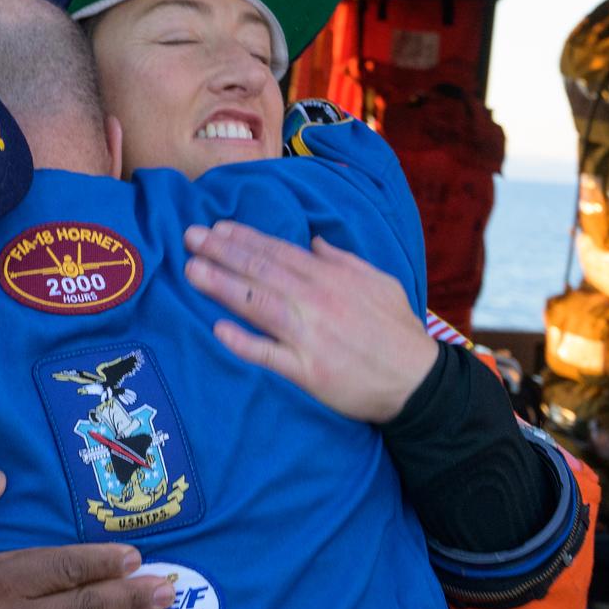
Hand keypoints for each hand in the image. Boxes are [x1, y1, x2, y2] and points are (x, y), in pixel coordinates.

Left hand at [184, 222, 437, 423]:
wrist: (417, 381)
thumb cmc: (397, 331)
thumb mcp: (379, 282)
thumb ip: (343, 261)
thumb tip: (313, 241)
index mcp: (332, 278)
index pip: (280, 252)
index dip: (246, 238)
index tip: (218, 227)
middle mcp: (316, 301)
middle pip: (261, 271)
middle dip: (223, 252)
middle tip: (190, 238)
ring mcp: (310, 336)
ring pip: (258, 305)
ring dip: (222, 286)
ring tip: (192, 270)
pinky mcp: (308, 371)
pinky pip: (269, 354)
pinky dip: (243, 342)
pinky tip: (218, 329)